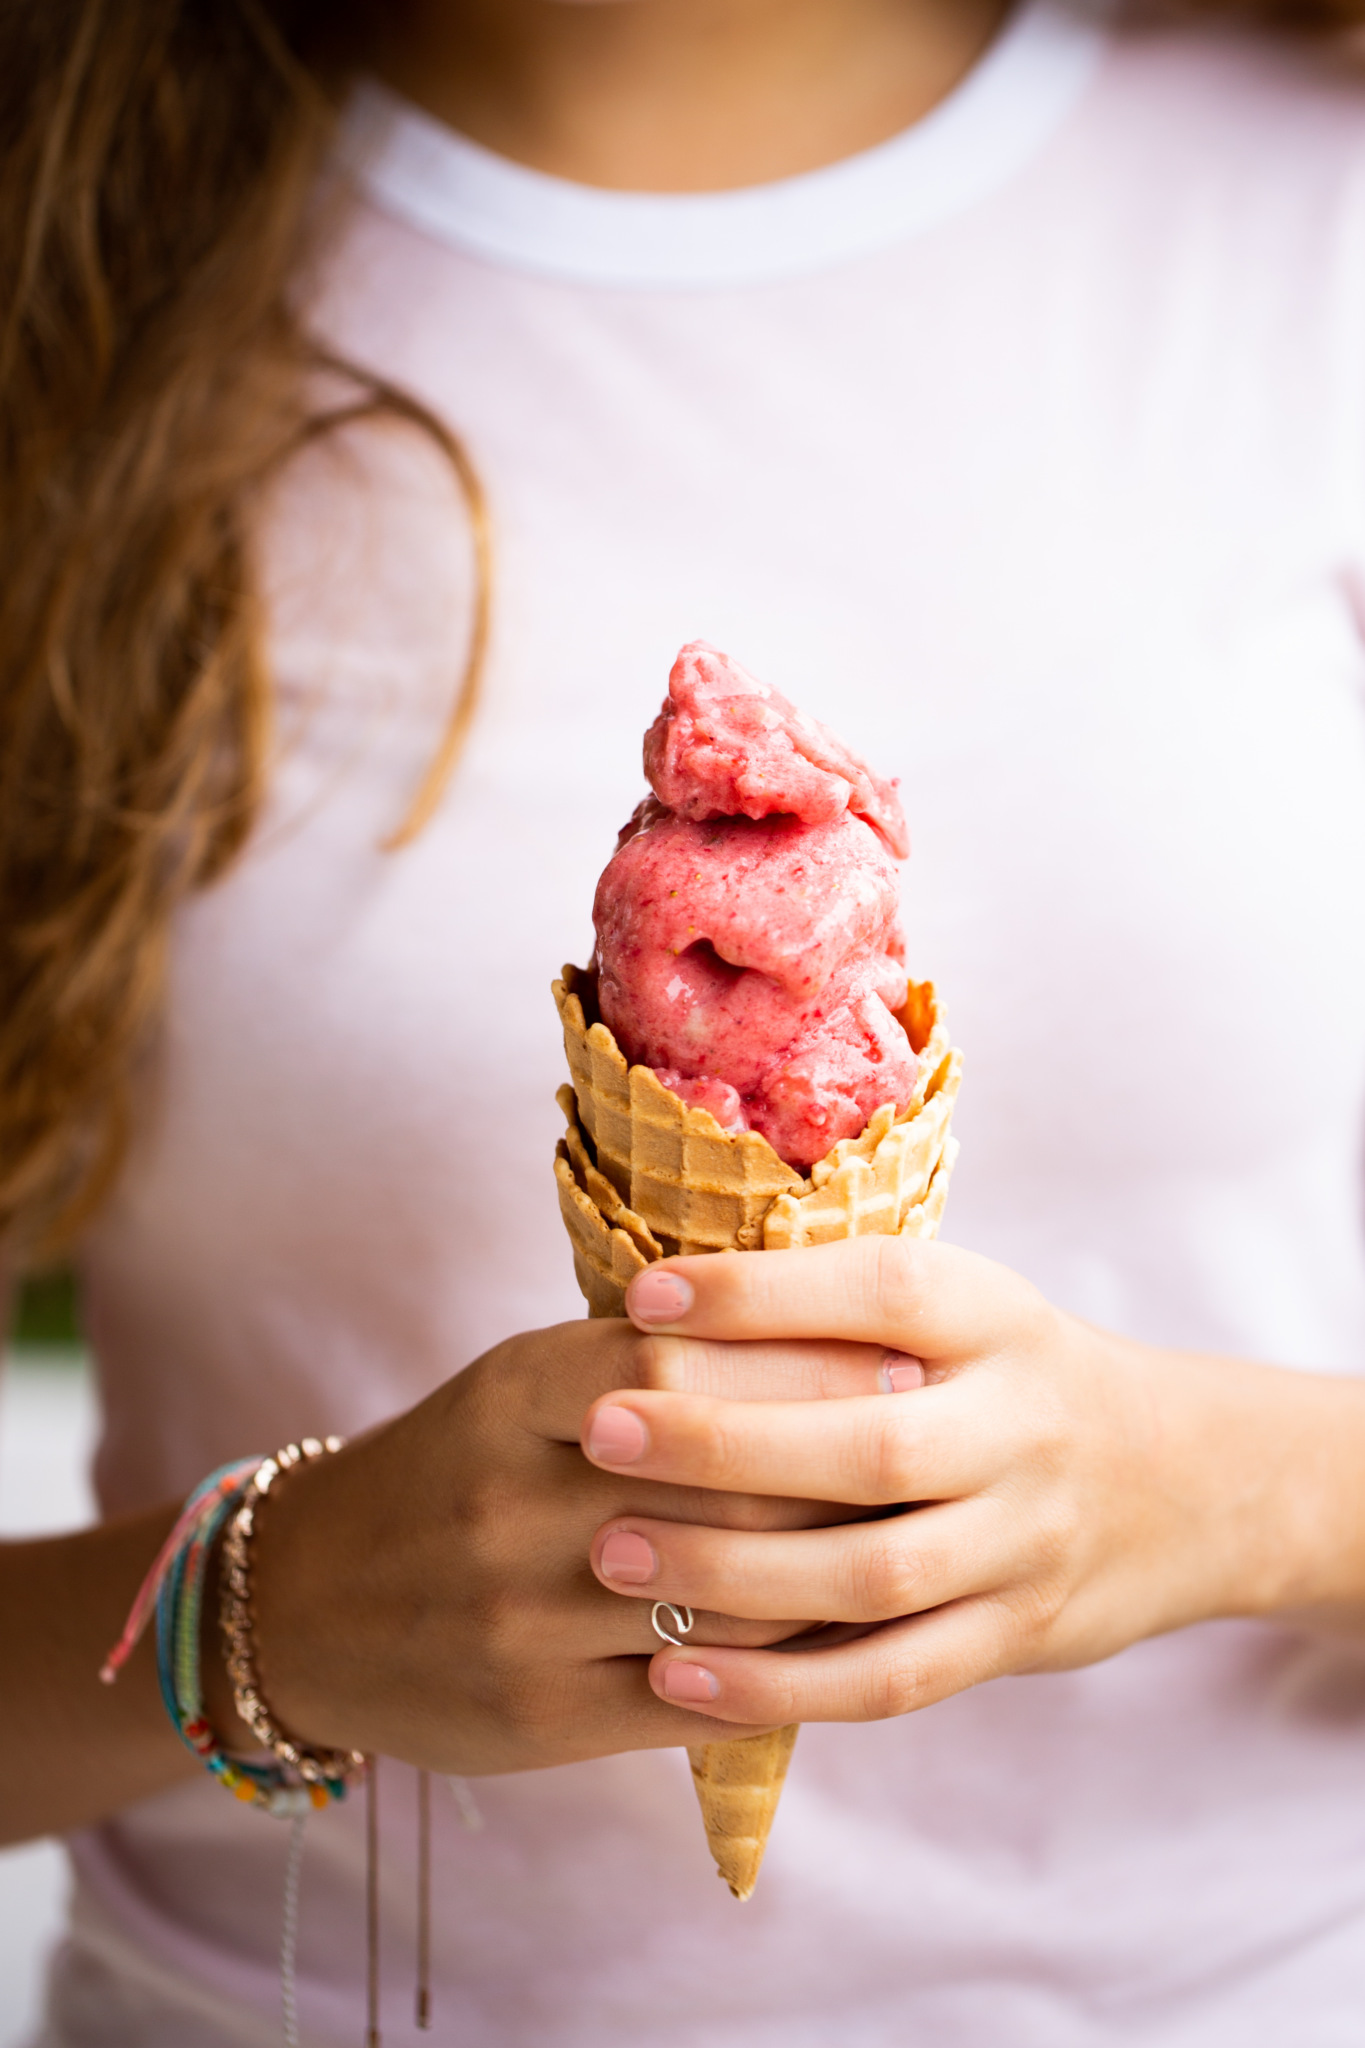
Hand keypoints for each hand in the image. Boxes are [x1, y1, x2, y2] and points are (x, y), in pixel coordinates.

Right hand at [220, 1317, 894, 1773]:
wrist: (308, 1605)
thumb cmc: (450, 1468)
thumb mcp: (513, 1385)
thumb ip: (635, 1360)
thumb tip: (812, 1317)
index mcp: (508, 1395)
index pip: (671, 1362)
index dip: (793, 1358)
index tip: (894, 1351)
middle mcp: (508, 1502)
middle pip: (717, 1480)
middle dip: (841, 1462)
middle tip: (940, 1443)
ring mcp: (520, 1620)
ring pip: (722, 1594)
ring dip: (831, 1570)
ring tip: (916, 1537)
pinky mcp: (541, 1717)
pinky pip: (699, 1690)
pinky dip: (783, 1665)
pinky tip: (844, 1634)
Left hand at [579, 1240, 1364, 1724]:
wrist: (1182, 1479)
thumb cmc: (1009, 1376)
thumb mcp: (962, 1308)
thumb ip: (843, 1307)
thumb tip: (653, 1296)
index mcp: (997, 1319)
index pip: (882, 1293)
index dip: (763, 1295)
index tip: (643, 1300)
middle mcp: (1023, 1427)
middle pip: (874, 1443)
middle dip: (726, 1441)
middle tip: (602, 1432)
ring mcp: (1025, 1542)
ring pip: (876, 1574)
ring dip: (733, 1572)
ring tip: (611, 1556)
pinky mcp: (1015, 1637)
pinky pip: (891, 1678)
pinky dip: (779, 1688)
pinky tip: (675, 1675)